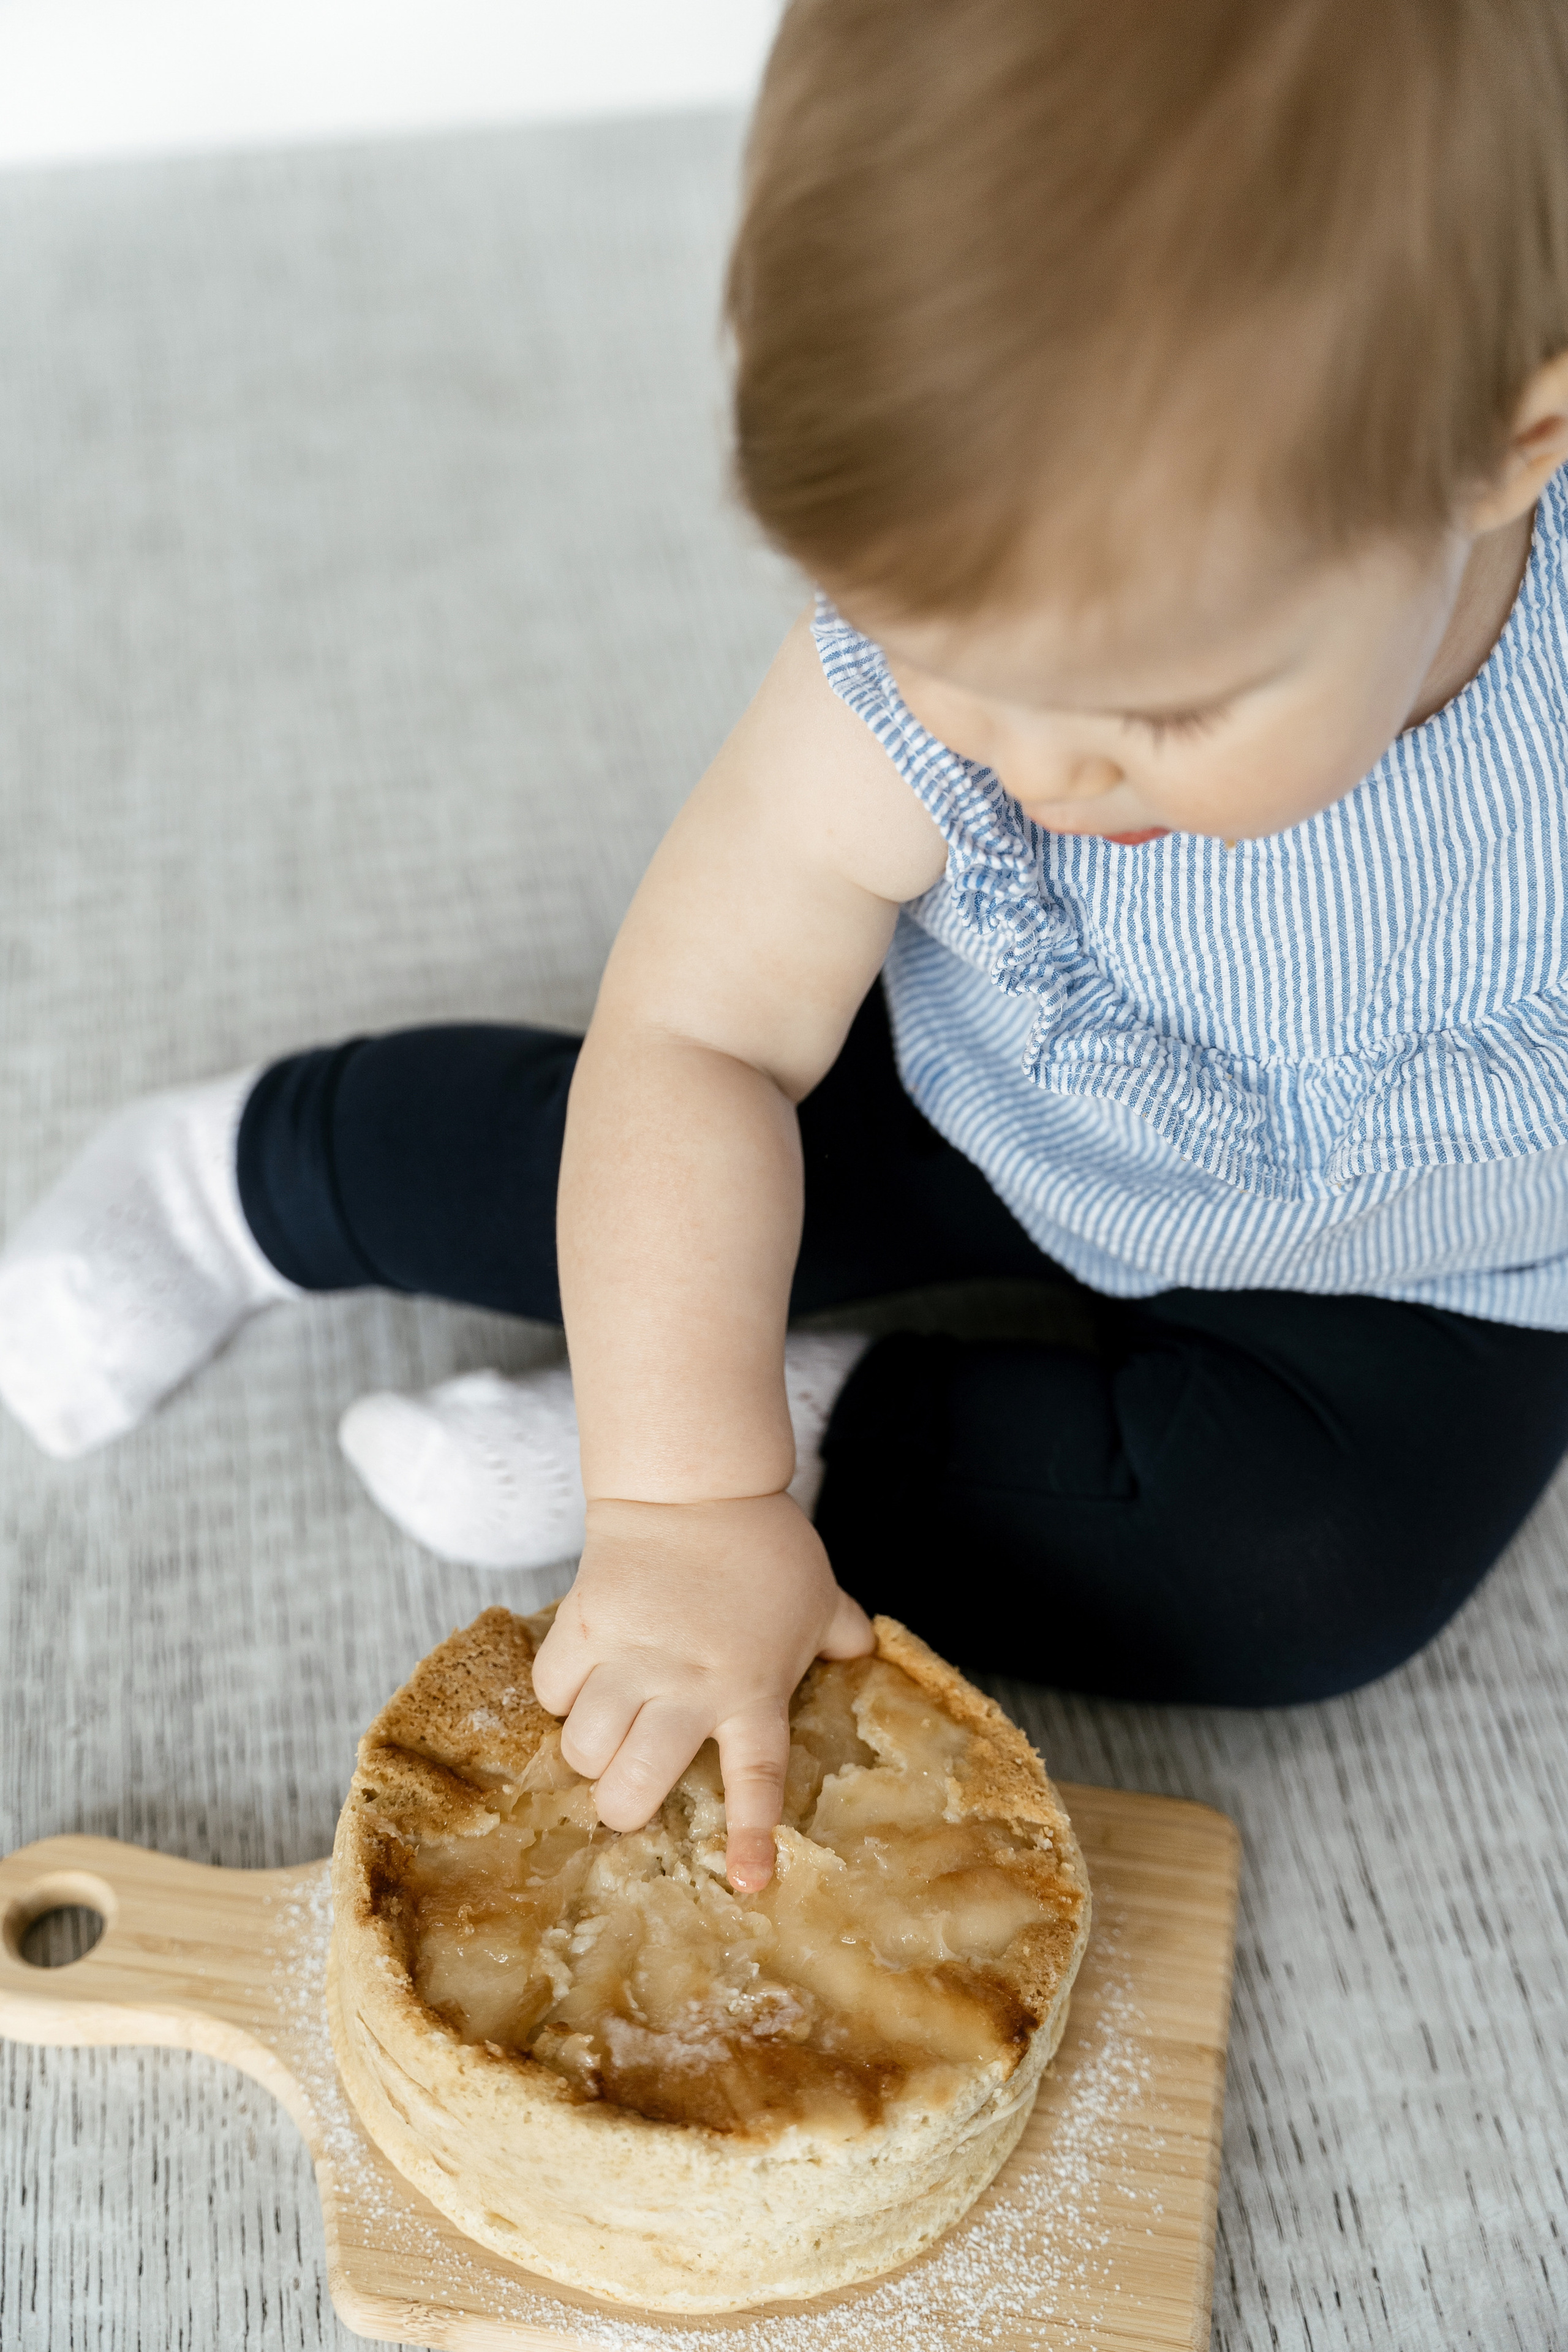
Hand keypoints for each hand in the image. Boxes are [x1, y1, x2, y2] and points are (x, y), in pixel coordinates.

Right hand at [530, 1491, 873, 1890]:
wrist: (694, 1484)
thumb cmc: (763, 1546)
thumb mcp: (818, 1595)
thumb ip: (842, 1633)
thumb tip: (866, 1653)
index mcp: (753, 1689)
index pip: (755, 1780)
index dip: (750, 1837)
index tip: (748, 1884)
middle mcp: (688, 1685)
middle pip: (635, 1786)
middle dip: (624, 1808)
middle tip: (629, 1794)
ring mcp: (630, 1658)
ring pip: (583, 1750)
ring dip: (590, 1755)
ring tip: (603, 1739)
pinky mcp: (582, 1627)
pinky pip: (551, 1693)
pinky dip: (560, 1698)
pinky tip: (579, 1684)